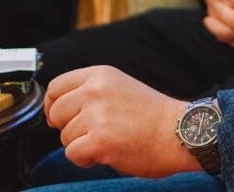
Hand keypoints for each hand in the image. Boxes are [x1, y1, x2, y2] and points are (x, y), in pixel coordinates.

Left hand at [44, 66, 195, 177]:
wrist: (179, 131)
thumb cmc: (152, 114)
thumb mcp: (120, 87)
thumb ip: (92, 91)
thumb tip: (58, 108)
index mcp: (101, 74)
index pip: (56, 86)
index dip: (54, 105)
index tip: (61, 117)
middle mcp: (96, 90)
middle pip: (56, 113)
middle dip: (68, 128)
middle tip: (92, 132)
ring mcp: (97, 115)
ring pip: (65, 137)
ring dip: (81, 144)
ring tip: (110, 139)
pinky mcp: (99, 140)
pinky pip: (73, 154)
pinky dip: (87, 159)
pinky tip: (108, 152)